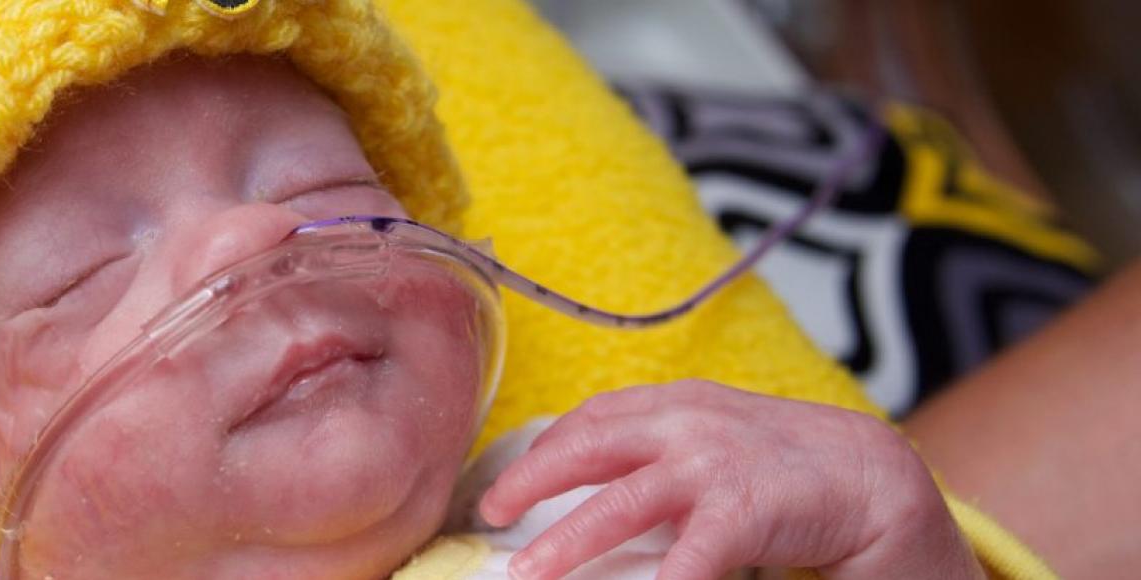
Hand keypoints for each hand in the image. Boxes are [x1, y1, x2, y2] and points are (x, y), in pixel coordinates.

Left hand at [479, 380, 983, 579]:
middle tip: (491, 515)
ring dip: (567, 545)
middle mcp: (688, 422)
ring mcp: (714, 463)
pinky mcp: (743, 509)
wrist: (873, 477)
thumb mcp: (716, 438)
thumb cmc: (786, 464)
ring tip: (528, 575)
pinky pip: (685, 560)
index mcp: (677, 403)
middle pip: (587, 448)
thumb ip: (662, 447)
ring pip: (618, 506)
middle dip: (531, 482)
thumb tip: (592, 479)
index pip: (593, 418)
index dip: (543, 448)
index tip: (507, 481)